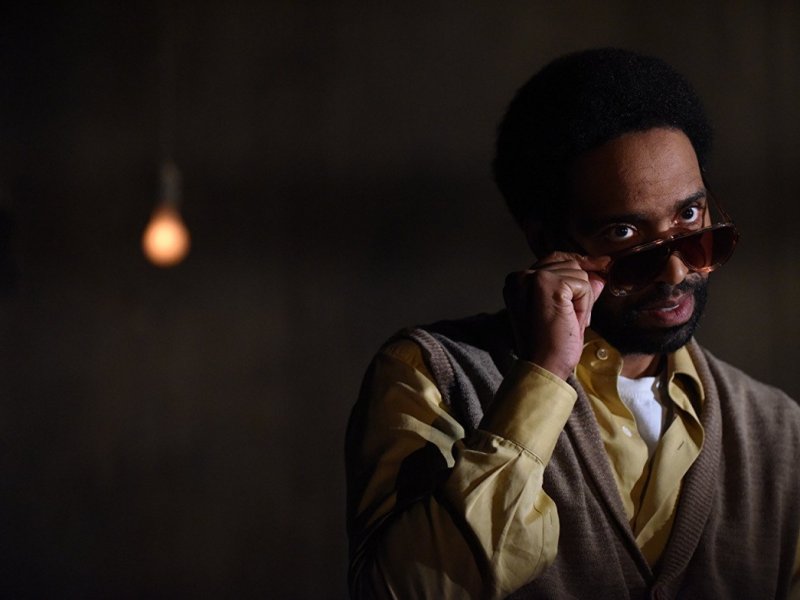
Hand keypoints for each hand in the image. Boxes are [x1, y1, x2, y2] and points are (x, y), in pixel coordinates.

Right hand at [504, 253, 609, 379]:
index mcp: (517, 282)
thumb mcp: (564, 311)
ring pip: (578, 274)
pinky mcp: (547, 284)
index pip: (554, 259)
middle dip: (579, 290)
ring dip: (581, 301)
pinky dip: (584, 305)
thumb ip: (577, 289)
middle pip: (569, 264)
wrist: (543, 365)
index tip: (601, 264)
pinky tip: (571, 321)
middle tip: (570, 318)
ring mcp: (532, 278)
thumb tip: (598, 275)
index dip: (578, 262)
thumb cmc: (550, 345)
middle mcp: (520, 276)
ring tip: (567, 322)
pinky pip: (583, 285)